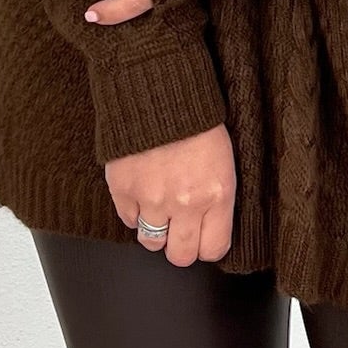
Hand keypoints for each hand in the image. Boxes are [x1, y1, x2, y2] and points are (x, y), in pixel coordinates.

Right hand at [106, 125, 236, 262]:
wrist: (159, 92)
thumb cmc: (197, 122)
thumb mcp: (224, 161)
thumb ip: (218, 200)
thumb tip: (209, 229)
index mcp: (216, 195)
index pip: (213, 248)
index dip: (207, 246)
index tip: (203, 238)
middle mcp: (184, 203)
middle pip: (180, 255)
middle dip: (180, 246)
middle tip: (179, 229)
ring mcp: (151, 198)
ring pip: (151, 242)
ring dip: (155, 230)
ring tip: (159, 209)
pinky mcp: (123, 189)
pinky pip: (128, 220)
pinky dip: (134, 210)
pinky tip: (142, 191)